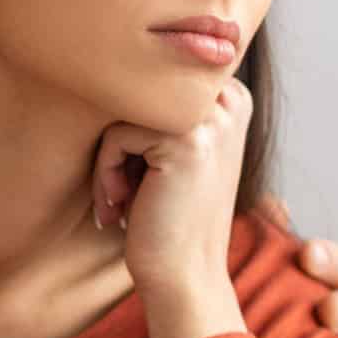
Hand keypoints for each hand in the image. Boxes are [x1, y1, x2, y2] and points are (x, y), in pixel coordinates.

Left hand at [92, 79, 253, 337]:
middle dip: (116, 142)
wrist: (183, 276)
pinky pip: (115, 136)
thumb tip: (108, 60)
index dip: (131, 130)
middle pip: (136, 94)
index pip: (150, 85)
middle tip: (119, 190)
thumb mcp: (171, 155)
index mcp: (232, 99)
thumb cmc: (167, 219)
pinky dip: (105, 173)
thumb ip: (161, 110)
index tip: (137, 175)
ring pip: (122, 114)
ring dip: (107, 162)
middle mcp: (229, 102)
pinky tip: (119, 207)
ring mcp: (211, 119)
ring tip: (118, 200)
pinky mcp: (184, 140)